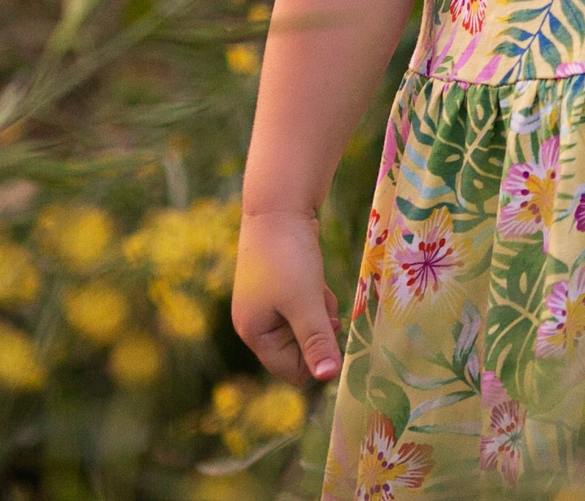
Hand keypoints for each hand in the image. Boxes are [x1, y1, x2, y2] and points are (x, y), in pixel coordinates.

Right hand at [231, 209, 342, 385]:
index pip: (290, 371)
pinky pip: (305, 305)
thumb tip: (328, 379)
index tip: (330, 328)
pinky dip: (316, 295)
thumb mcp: (305, 302)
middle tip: (323, 304)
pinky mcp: (279, 284)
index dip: (316, 356)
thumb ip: (316, 341)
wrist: (280, 205)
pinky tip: (317, 278)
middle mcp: (256, 322)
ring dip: (319, 311)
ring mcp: (266, 302)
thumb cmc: (289, 256)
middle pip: (299, 348)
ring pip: (305, 324)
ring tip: (319, 288)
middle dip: (318, 329)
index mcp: (254, 333)